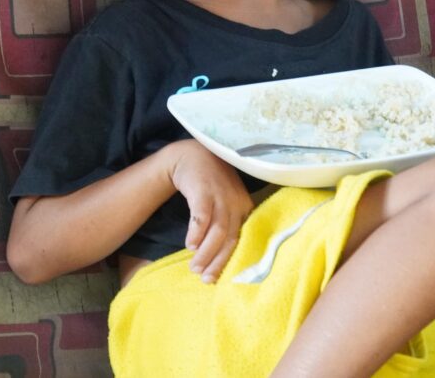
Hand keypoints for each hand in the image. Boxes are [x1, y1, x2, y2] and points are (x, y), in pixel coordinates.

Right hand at [165, 139, 253, 283]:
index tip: (219, 278)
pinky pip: (202, 216)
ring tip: (194, 268)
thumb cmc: (210, 185)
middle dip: (217, 261)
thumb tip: (217, 258)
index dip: (230, 260)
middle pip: (230, 238)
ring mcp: (221, 196)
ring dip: (206, 252)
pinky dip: (197, 233)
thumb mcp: (225, 203)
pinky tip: (190, 245)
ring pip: (217, 231)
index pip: (242, 238)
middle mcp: (236, 202)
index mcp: (244, 208)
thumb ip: (226, 225)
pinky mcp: (204, 190)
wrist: (194, 155)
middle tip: (205, 279)